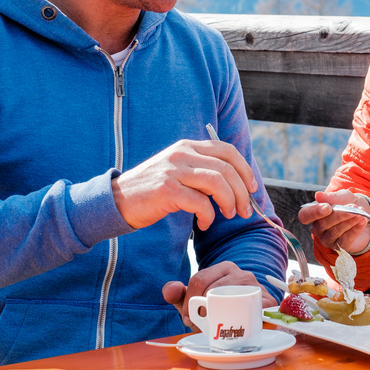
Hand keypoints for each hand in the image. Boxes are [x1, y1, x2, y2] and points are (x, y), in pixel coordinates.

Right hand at [111, 139, 257, 228]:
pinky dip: (209, 215)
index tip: (252, 188)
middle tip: (244, 210)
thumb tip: (236, 184)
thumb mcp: (178, 170)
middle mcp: (182, 153)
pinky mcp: (166, 190)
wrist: (117, 200)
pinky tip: (205, 224)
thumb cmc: (152, 191)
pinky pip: (200, 202)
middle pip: (227, 168)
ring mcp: (174, 170)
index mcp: (187, 146)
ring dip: (230, 202)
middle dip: (242, 192)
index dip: (245, 169)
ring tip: (228, 215)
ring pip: (217, 182)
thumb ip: (201, 170)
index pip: (227, 150)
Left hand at [163, 261, 276, 328]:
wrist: (252, 316)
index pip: (199, 279)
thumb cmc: (221, 308)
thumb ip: (178, 295)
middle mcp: (242, 273)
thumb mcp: (197, 301)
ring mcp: (256, 286)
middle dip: (200, 310)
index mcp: (224, 268)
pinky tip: (233, 326)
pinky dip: (239, 320)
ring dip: (217, 316)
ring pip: (230, 300)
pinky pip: (250, 310)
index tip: (187, 318)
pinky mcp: (268, 302)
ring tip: (212, 325)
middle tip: (198, 324)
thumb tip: (169, 290)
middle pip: (212, 290)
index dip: (188, 300)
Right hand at [298, 190, 369, 254]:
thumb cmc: (349, 204)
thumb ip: (332, 197)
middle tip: (353, 207)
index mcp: (314, 214)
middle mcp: (318, 229)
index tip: (327, 207)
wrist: (365, 214)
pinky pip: (345, 240)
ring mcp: (328, 240)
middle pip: (322, 224)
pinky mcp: (340, 247)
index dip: (314, 212)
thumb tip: (317, 195)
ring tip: (360, 213)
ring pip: (334, 232)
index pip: (304, 216)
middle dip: (339, 215)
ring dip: (348, 222)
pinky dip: (355, 230)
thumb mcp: (343, 196)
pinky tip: (362, 221)